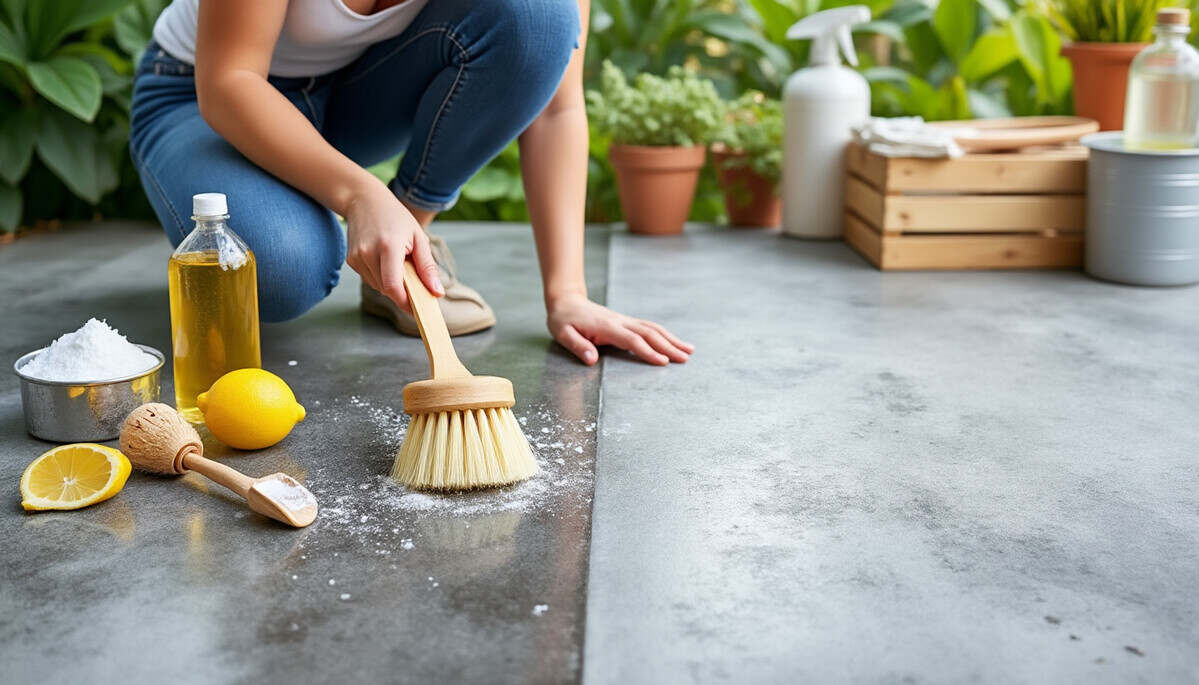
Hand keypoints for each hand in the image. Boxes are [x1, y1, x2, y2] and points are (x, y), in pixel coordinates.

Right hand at [343, 180, 442, 311]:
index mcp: (388, 246)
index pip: (393, 286)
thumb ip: (427, 267)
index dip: (406, 302)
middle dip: (403, 292)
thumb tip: (437, 292)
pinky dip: (381, 276)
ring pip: (378, 286)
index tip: (419, 309)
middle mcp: (368, 253)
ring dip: (392, 284)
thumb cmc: (396, 218)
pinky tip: (386, 260)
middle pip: (387, 289)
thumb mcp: (418, 238)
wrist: (364, 200)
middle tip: (416, 282)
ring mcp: (357, 258)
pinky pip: (370, 278)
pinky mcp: (351, 260)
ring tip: (399, 264)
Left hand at [546, 294, 693, 365]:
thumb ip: (577, 346)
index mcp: (607, 327)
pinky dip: (664, 334)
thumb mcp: (562, 334)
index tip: (663, 362)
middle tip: (686, 358)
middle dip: (669, 346)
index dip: (648, 351)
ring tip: (690, 350)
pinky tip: (674, 341)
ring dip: (672, 339)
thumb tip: (591, 359)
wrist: (566, 301)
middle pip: (649, 333)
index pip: (632, 340)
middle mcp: (620, 322)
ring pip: (653, 328)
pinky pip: (649, 327)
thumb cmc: (563, 320)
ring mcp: (625, 320)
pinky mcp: (626, 321)